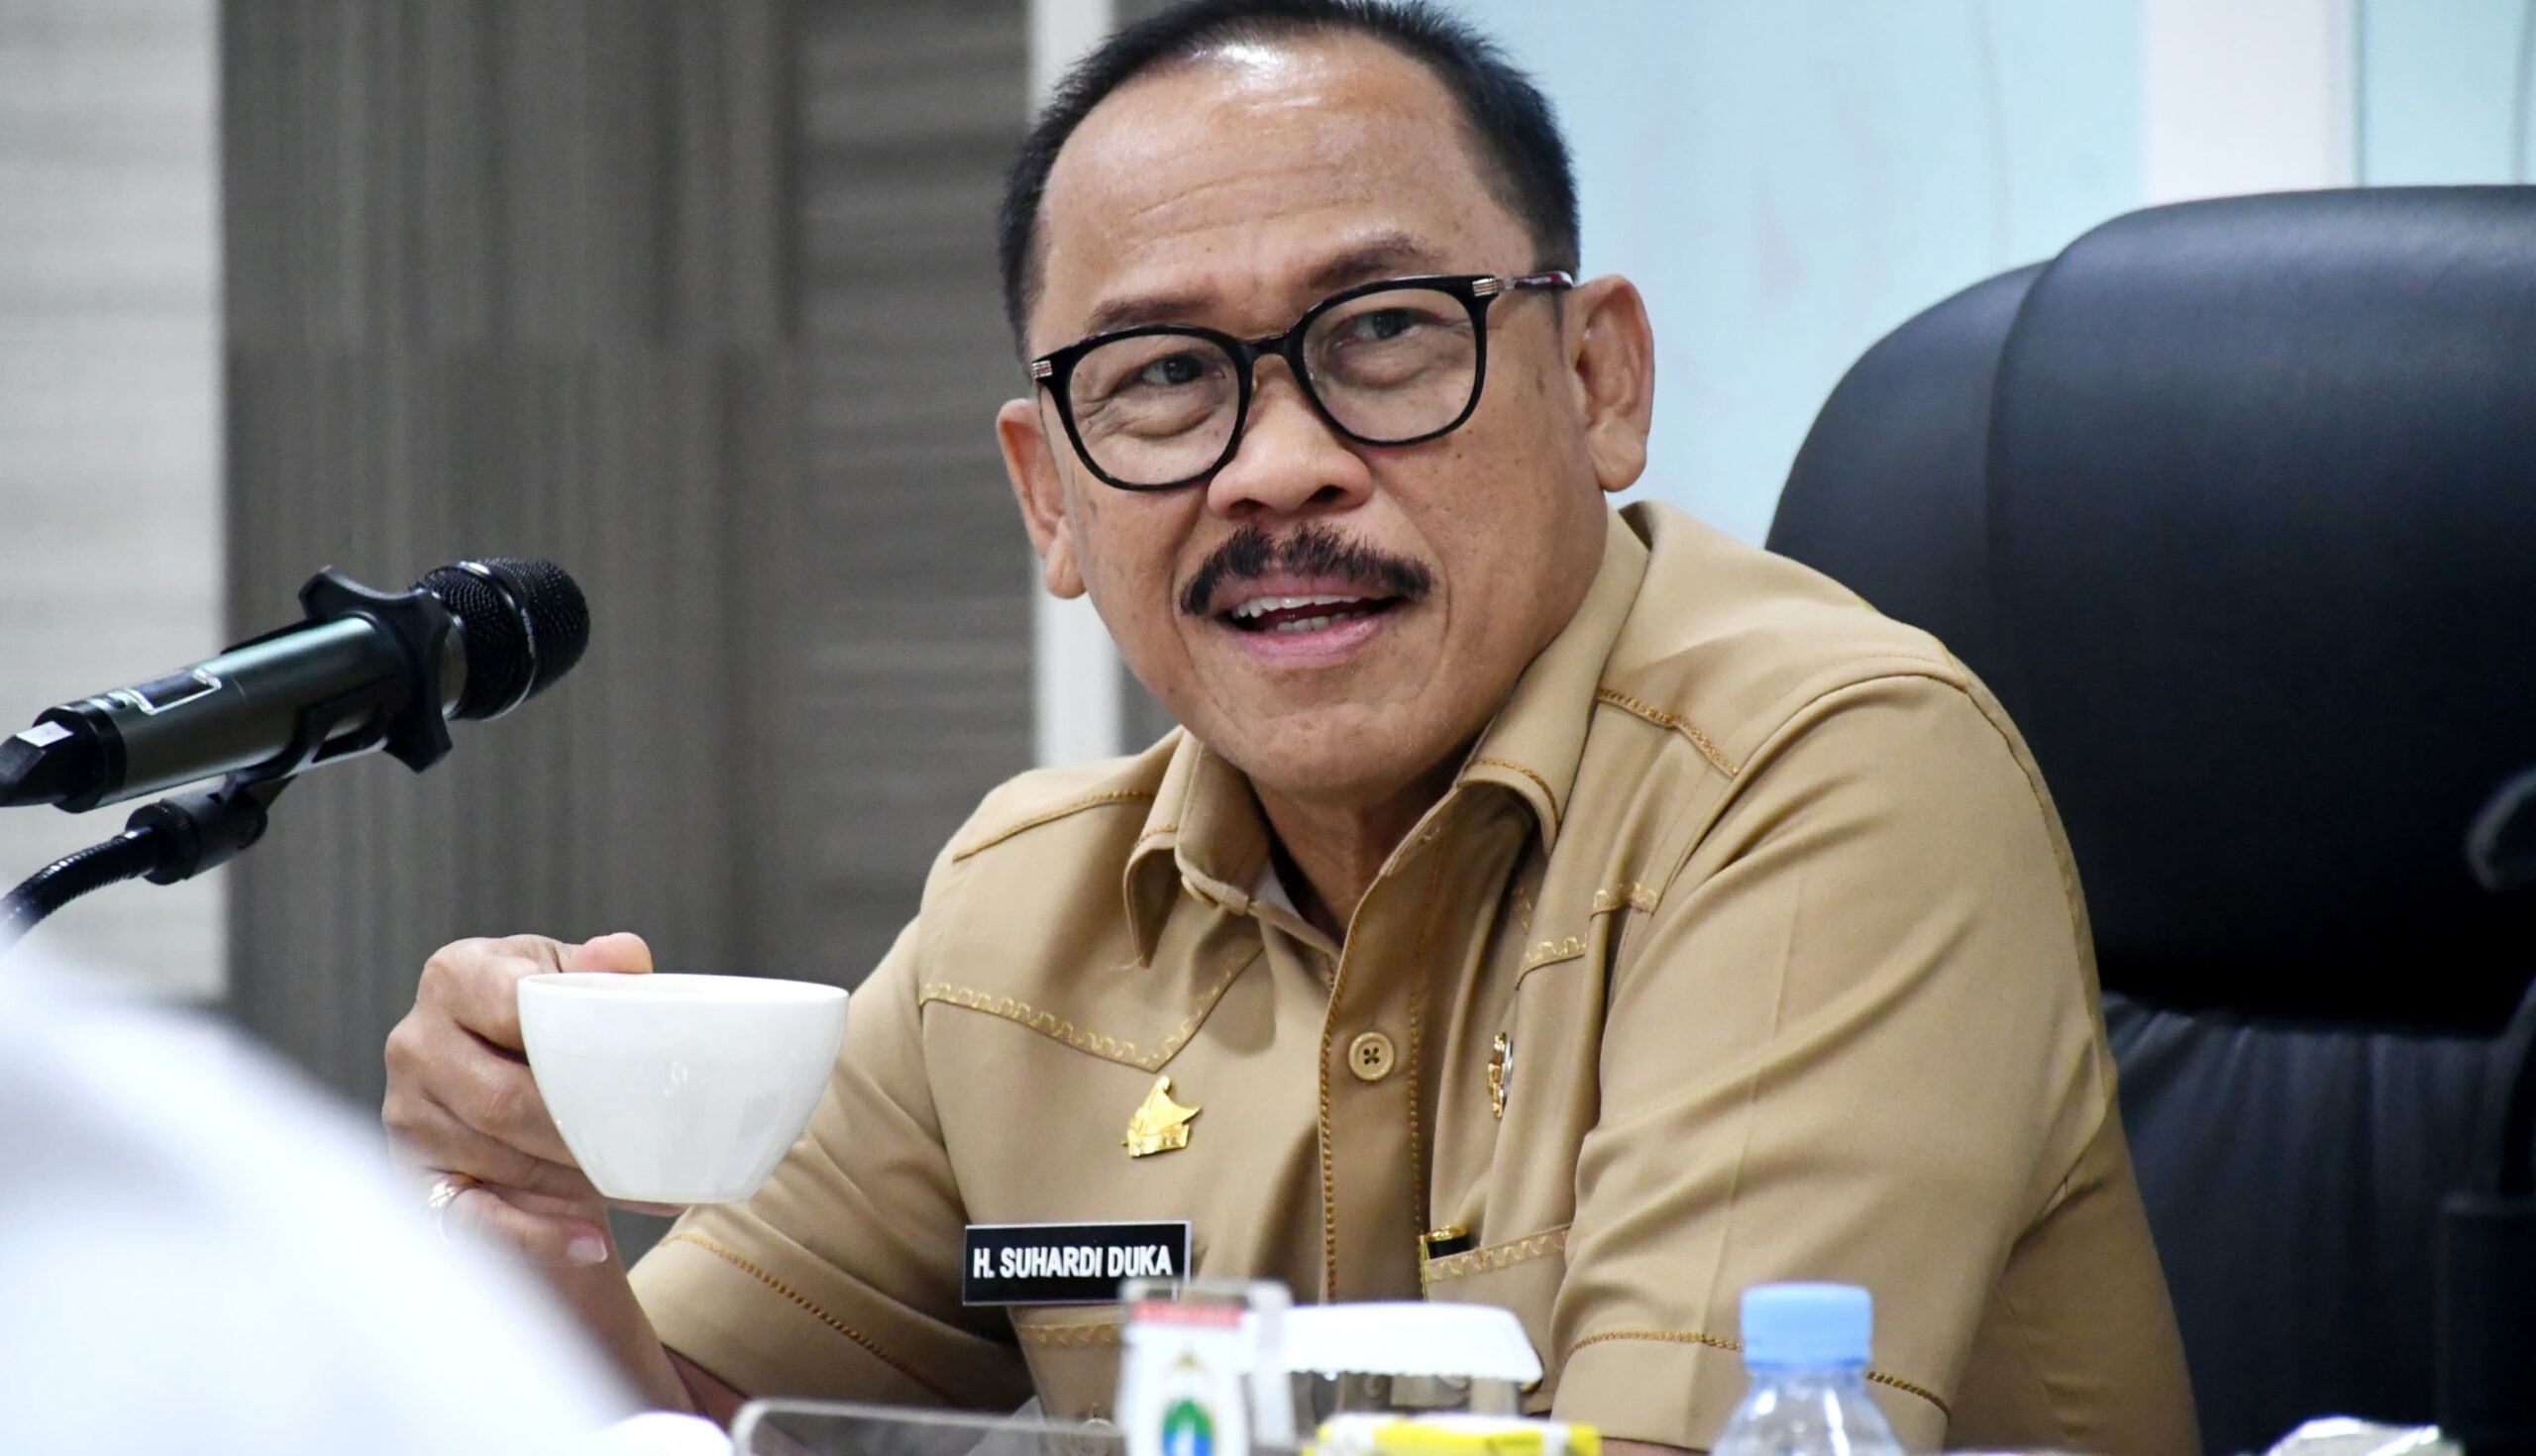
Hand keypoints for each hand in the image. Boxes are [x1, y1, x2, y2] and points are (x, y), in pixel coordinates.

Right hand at [383, 930, 676, 1267]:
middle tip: (650, 1149)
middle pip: (504, 1100)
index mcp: (454, 977)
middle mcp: (415, 1044)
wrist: (508, 1074)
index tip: (628, 1066)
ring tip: (643, 1187)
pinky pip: (476, 1219)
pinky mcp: (415, 1178)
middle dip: (581, 1131)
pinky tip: (590, 1243)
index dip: (570, 1037)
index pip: (508, 1004)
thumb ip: (597, 969)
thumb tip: (623, 958)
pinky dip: (538, 1234)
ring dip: (575, 1181)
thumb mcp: (567, 981)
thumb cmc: (544, 1022)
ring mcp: (408, 1115)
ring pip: (500, 1160)